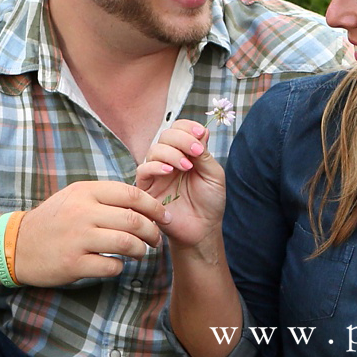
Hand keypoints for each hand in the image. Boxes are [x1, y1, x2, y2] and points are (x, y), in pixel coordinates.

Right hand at [12, 178, 164, 286]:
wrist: (16, 245)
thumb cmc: (52, 220)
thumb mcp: (75, 197)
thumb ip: (104, 196)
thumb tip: (142, 201)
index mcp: (86, 192)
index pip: (131, 194)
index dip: (154, 206)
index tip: (164, 216)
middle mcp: (83, 212)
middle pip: (133, 220)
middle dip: (152, 231)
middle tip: (156, 239)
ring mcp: (78, 239)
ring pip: (126, 243)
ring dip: (141, 250)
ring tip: (141, 252)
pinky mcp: (74, 264)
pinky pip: (111, 266)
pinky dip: (120, 267)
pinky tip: (117, 264)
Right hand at [134, 119, 225, 249]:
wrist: (202, 230)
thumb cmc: (210, 202)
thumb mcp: (214, 175)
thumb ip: (204, 153)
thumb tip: (200, 130)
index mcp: (185, 152)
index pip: (179, 128)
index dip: (188, 126)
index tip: (200, 133)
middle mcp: (169, 159)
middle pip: (166, 135)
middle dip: (181, 139)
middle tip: (196, 152)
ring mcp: (157, 173)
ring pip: (154, 149)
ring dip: (171, 152)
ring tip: (187, 166)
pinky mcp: (147, 188)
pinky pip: (143, 170)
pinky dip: (155, 165)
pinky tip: (169, 171)